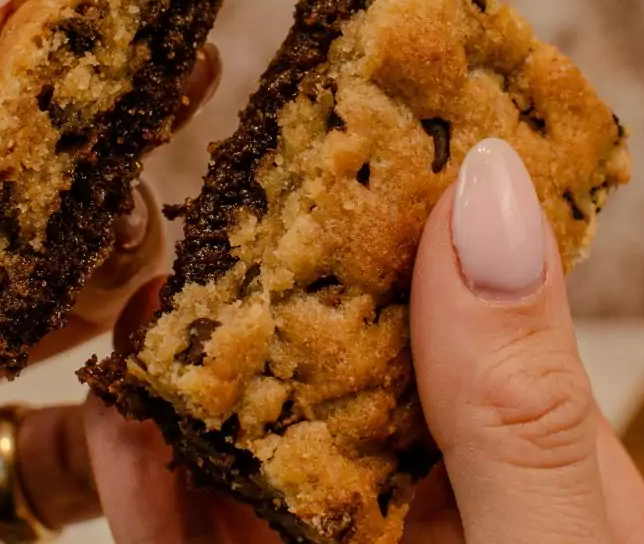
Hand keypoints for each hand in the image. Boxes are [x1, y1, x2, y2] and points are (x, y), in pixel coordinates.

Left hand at [0, 0, 219, 542]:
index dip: (50, 64)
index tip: (133, 13)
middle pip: (43, 211)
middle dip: (116, 155)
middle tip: (184, 96)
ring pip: (75, 321)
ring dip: (130, 278)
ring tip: (169, 244)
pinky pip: (67, 464)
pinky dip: (125, 437)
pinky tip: (144, 390)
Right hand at [83, 139, 643, 542]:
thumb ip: (520, 403)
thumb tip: (487, 190)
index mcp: (519, 456)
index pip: (443, 306)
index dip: (381, 221)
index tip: (314, 140)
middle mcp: (416, 496)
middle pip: (316, 368)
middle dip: (245, 304)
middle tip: (182, 237)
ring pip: (232, 448)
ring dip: (176, 392)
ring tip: (137, 342)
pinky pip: (182, 534)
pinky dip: (146, 491)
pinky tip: (123, 444)